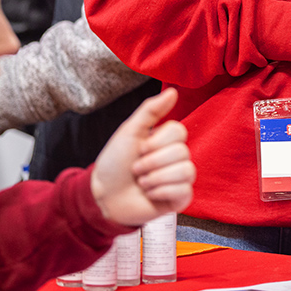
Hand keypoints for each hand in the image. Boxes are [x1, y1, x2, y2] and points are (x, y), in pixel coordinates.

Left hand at [90, 87, 194, 226]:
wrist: (103, 195)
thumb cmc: (115, 162)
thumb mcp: (130, 131)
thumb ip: (151, 110)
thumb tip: (173, 91)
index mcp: (167, 140)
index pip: (179, 131)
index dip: (157, 142)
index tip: (140, 149)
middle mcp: (177, 157)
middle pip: (182, 152)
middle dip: (151, 162)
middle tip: (136, 169)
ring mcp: (180, 178)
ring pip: (186, 172)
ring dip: (156, 178)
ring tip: (142, 183)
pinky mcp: (180, 199)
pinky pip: (185, 191)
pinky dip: (161, 192)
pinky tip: (149, 194)